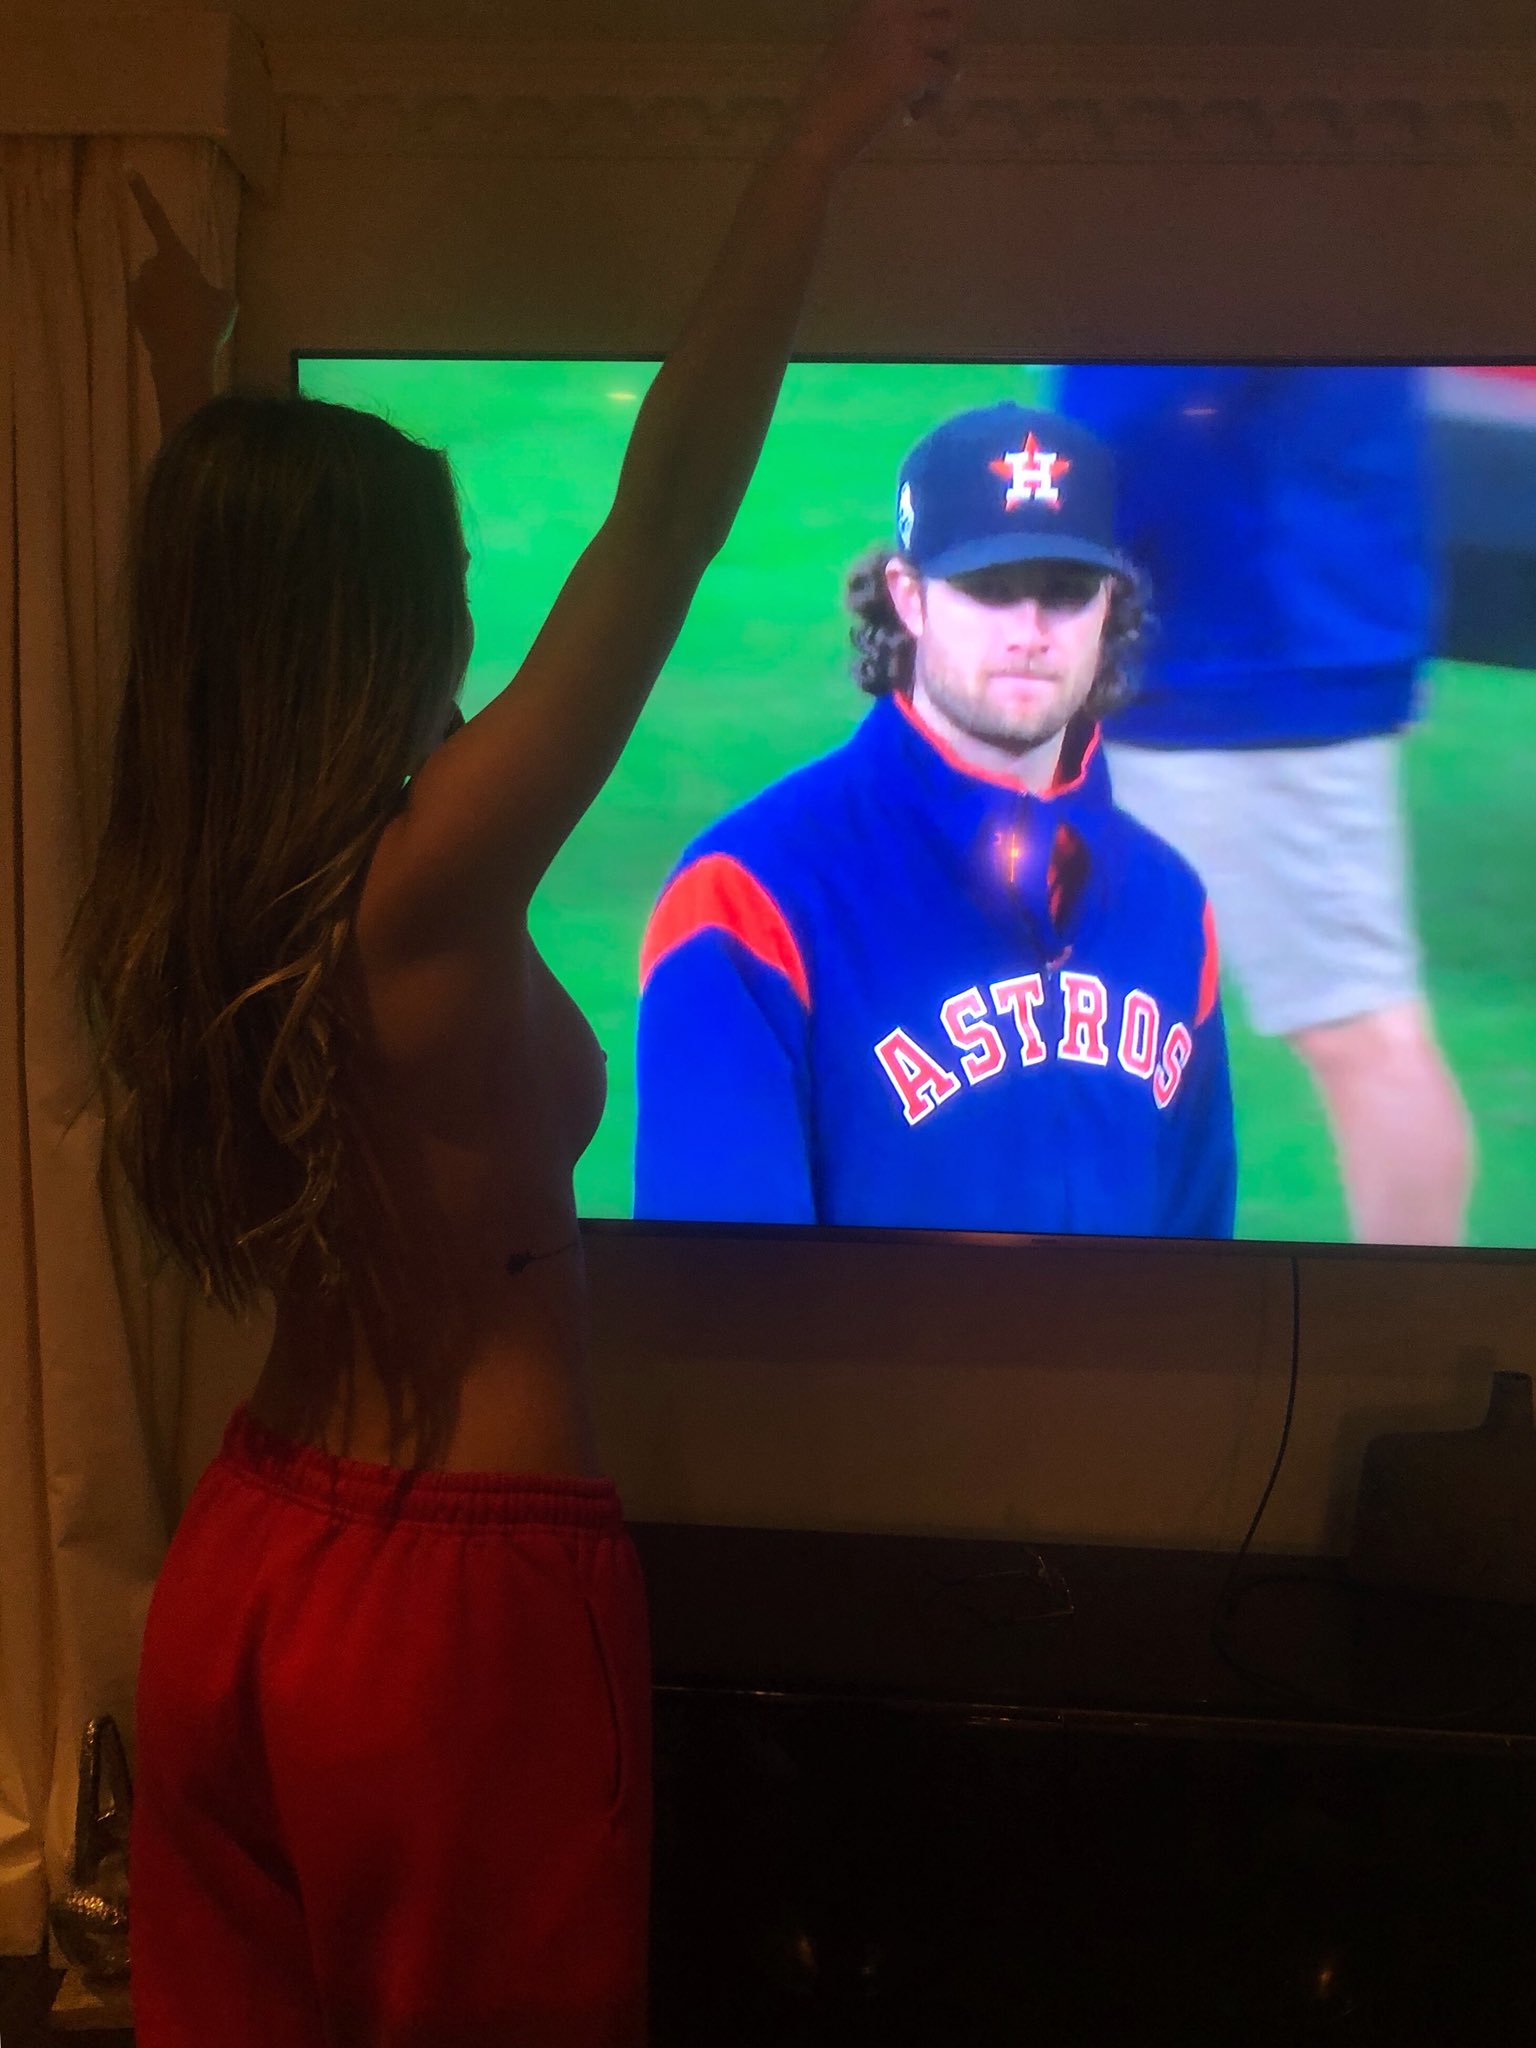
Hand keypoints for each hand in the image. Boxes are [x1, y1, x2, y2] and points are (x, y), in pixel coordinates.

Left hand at [127, 172, 236, 370]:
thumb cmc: (208, 323)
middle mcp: (151, 265)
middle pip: (162, 264)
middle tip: (196, 304)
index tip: (127, 170)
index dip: (143, 193)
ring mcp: (140, 289)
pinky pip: (150, 307)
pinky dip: (160, 316)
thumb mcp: (227, 303)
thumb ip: (216, 289)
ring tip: (187, 323)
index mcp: (175, 255)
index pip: (157, 217)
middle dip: (175, 278)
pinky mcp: (134, 310)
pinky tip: (175, 333)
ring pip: (155, 287)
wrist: (184, 358)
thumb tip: (210, 293)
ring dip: (168, 298)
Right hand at [790, 0, 968, 161]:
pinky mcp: (914, 69)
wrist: (818, 132)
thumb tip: (920, 43)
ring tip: (920, 98)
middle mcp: (892, 9)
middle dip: (949, 35)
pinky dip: (933, 101)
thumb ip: (883, 37)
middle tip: (938, 67)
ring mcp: (905, 36)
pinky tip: (910, 116)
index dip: (940, 15)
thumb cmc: (827, 102)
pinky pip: (945, 77)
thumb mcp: (852, 50)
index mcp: (875, 3)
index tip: (940, 39)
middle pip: (949, 4)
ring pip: (952, 38)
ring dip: (943, 68)